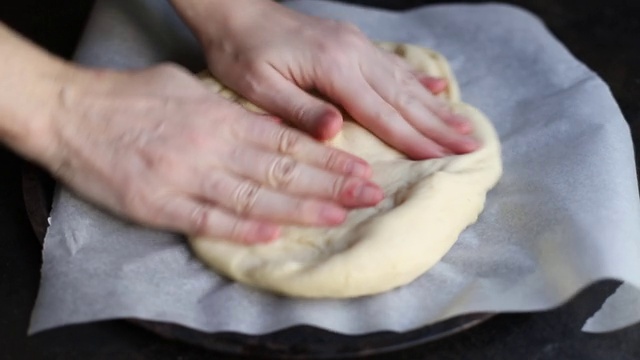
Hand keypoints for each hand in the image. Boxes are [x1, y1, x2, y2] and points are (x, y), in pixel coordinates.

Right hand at [41, 64, 382, 242]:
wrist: (72, 111)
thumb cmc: (131, 97)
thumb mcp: (188, 89)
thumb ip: (231, 111)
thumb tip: (270, 126)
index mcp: (221, 118)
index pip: (288, 143)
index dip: (329, 159)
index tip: (361, 171)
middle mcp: (211, 147)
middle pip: (282, 171)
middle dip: (331, 185)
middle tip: (370, 196)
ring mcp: (186, 176)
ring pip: (253, 197)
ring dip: (299, 209)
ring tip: (338, 217)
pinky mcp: (158, 202)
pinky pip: (206, 219)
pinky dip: (240, 229)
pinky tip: (272, 236)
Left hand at [173, 0, 478, 158]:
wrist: (236, 11)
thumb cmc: (241, 53)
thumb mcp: (259, 87)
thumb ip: (301, 110)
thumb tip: (336, 131)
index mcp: (334, 68)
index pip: (381, 112)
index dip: (413, 139)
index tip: (443, 159)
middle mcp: (355, 54)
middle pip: (404, 98)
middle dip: (439, 126)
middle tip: (472, 145)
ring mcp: (357, 46)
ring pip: (405, 82)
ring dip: (436, 107)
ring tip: (465, 125)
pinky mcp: (353, 43)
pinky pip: (393, 64)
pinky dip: (418, 79)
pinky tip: (437, 88)